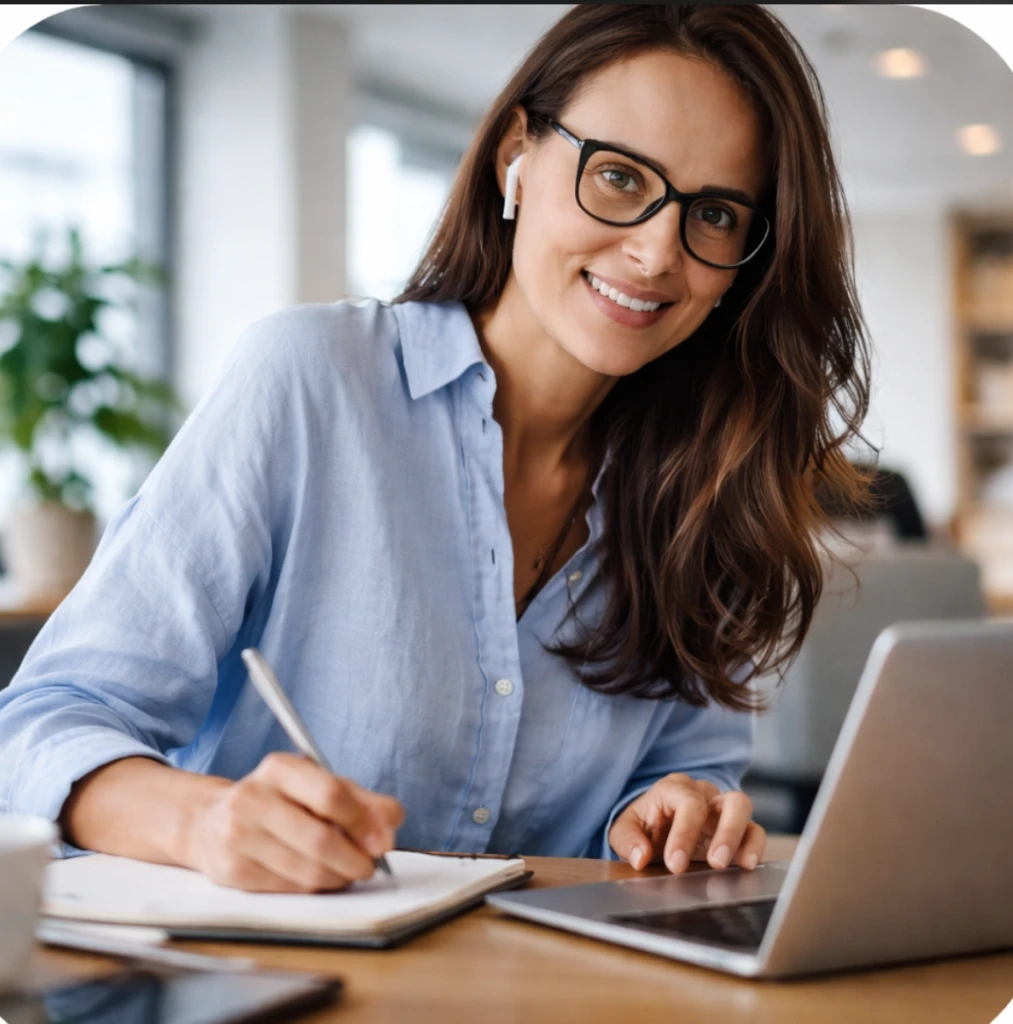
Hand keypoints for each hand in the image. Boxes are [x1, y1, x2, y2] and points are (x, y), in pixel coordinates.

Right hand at [184, 752, 403, 891]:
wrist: (210, 822)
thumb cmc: (278, 802)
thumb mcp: (319, 786)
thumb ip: (363, 801)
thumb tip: (393, 821)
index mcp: (280, 768)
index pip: (330, 795)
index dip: (362, 822)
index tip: (382, 839)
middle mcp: (254, 798)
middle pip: (320, 839)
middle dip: (355, 859)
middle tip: (369, 865)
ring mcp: (239, 837)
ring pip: (307, 870)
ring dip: (339, 877)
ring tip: (348, 872)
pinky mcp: (233, 872)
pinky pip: (289, 888)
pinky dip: (315, 888)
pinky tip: (320, 878)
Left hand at [608, 773, 764, 873]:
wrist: (654, 827)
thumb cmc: (644, 825)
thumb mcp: (625, 830)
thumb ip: (628, 841)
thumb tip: (640, 857)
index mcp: (676, 789)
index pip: (689, 805)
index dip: (684, 835)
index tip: (675, 865)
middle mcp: (705, 794)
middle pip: (730, 800)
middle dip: (726, 832)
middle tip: (715, 863)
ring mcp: (723, 809)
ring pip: (746, 811)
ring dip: (743, 839)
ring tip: (740, 865)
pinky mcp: (737, 830)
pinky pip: (754, 832)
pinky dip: (754, 848)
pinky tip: (747, 867)